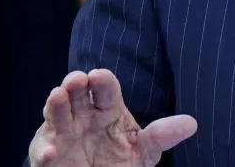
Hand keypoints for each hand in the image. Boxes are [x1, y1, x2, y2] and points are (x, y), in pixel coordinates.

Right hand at [29, 69, 196, 166]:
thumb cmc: (120, 161)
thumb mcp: (144, 151)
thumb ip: (162, 136)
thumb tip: (192, 124)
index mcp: (107, 108)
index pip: (105, 88)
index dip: (102, 80)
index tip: (99, 76)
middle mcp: (83, 115)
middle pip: (77, 93)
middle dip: (75, 83)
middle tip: (75, 79)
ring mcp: (63, 132)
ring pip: (56, 113)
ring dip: (55, 105)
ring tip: (57, 96)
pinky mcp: (48, 155)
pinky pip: (42, 150)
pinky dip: (44, 149)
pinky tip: (51, 152)